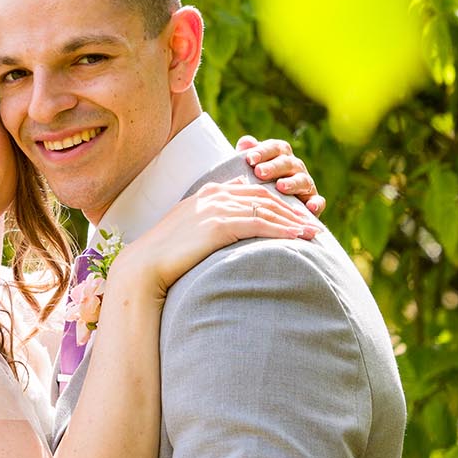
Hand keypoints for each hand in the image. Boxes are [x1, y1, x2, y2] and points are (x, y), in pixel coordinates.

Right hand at [116, 175, 315, 297]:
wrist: (144, 267)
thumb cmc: (165, 256)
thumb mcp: (189, 230)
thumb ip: (211, 218)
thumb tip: (231, 218)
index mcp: (208, 193)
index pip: (253, 191)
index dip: (278, 203)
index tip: (296, 216)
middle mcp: (214, 195)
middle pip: (264, 197)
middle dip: (292, 210)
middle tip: (313, 224)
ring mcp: (216, 208)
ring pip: (265, 209)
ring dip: (292, 221)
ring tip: (313, 233)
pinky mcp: (219, 225)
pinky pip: (259, 224)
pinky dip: (281, 230)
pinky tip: (297, 238)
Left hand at [237, 135, 326, 218]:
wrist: (272, 206)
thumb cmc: (257, 181)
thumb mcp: (251, 167)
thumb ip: (248, 154)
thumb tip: (246, 143)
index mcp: (280, 154)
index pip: (274, 147)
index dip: (263, 151)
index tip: (250, 158)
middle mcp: (295, 166)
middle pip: (286, 163)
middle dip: (273, 167)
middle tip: (259, 172)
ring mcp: (305, 183)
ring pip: (302, 180)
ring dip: (292, 183)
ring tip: (281, 186)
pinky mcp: (312, 201)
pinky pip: (317, 201)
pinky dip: (316, 203)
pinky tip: (310, 207)